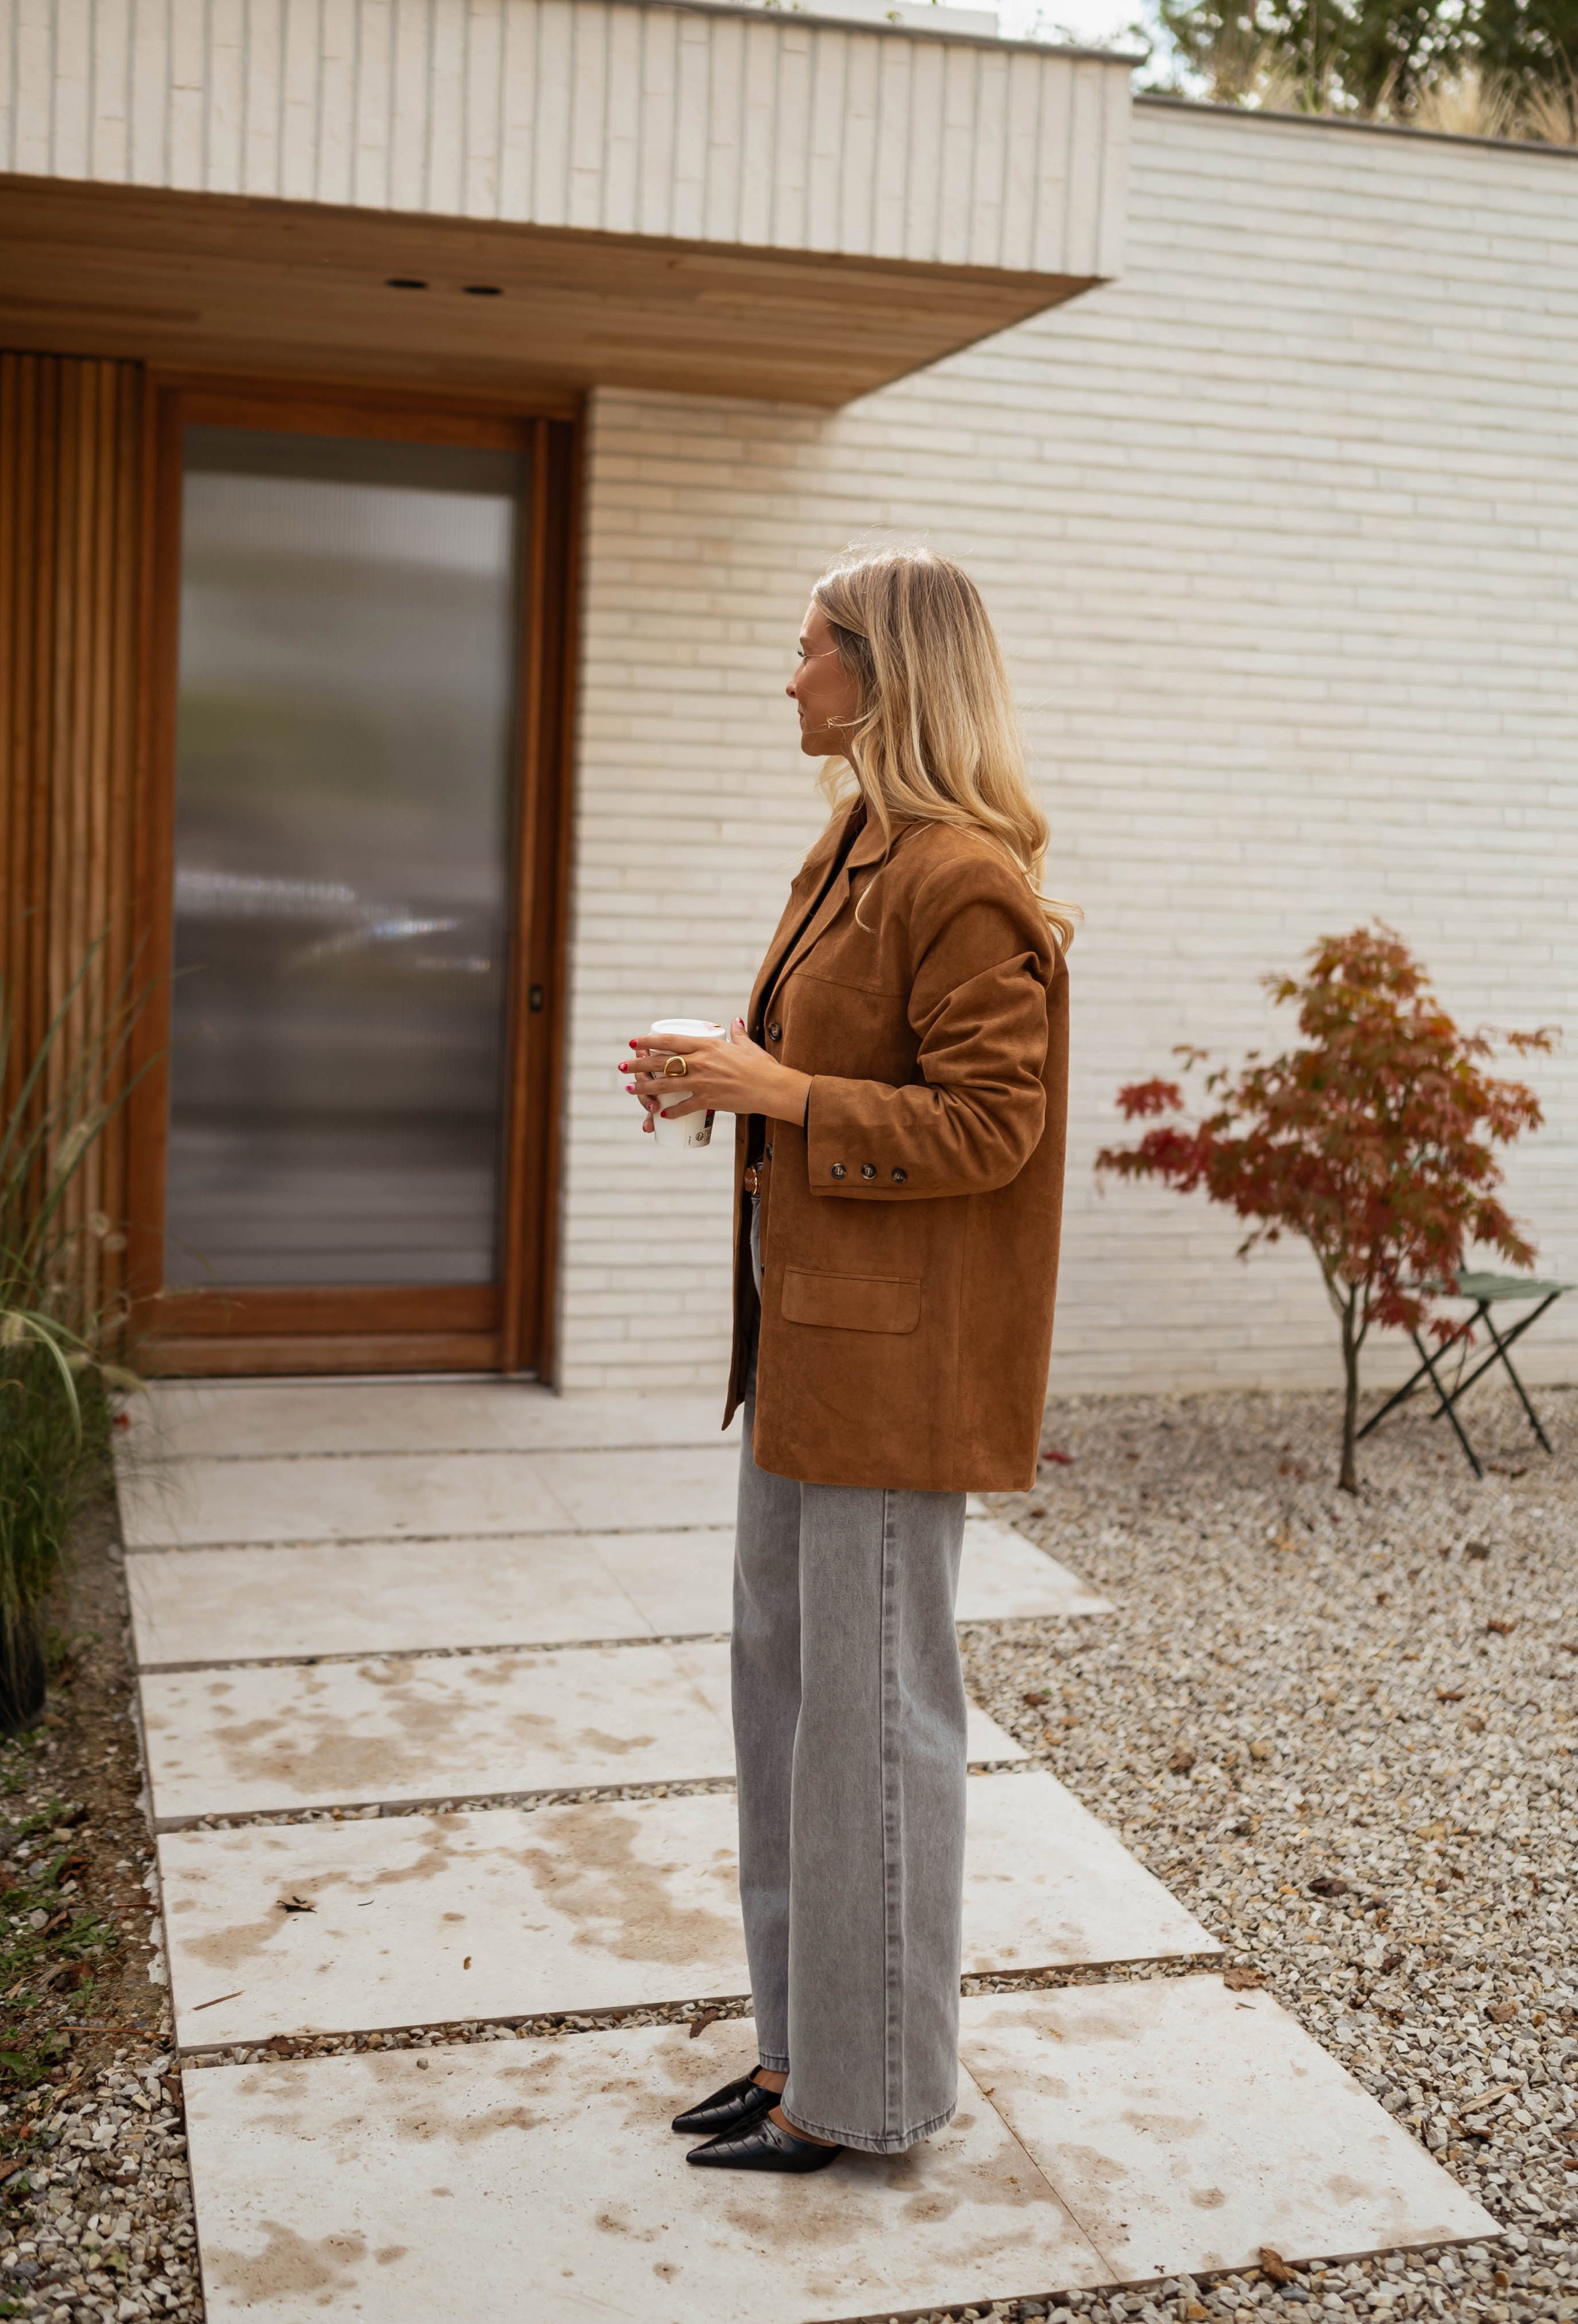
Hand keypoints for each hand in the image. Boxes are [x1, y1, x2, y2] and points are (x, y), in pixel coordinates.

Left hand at [620, 1020, 809, 1134]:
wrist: (773, 1088)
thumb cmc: (762, 1066)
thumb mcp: (746, 1046)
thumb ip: (737, 1033)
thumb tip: (735, 1022)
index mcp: (706, 1045)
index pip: (670, 1040)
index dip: (648, 1041)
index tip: (633, 1042)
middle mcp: (700, 1062)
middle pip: (661, 1062)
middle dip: (638, 1065)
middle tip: (622, 1067)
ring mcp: (703, 1082)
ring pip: (666, 1085)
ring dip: (645, 1088)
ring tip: (630, 1090)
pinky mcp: (709, 1100)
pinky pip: (684, 1107)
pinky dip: (671, 1112)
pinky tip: (661, 1115)